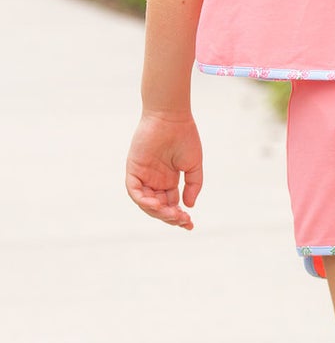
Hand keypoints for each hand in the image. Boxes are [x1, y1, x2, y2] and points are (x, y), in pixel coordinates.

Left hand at [126, 111, 203, 229]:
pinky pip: (134, 191)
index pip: (171, 204)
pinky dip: (143, 201)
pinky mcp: (133, 170)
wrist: (172, 118)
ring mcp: (143, 176)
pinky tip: (156, 205)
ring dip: (157, 212)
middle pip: (158, 207)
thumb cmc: (185, 138)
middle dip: (170, 216)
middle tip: (183, 219)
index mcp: (168, 180)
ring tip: (172, 214)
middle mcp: (154, 181)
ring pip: (145, 203)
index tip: (190, 224)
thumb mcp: (193, 166)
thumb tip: (189, 205)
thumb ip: (192, 186)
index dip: (179, 216)